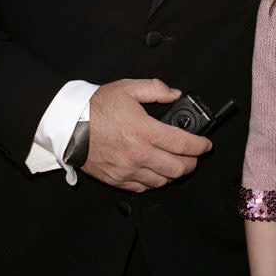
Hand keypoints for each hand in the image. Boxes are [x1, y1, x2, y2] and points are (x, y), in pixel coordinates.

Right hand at [82, 78, 211, 191]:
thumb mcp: (127, 88)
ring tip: (177, 164)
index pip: (183, 144)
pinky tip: (156, 172)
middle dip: (192, 163)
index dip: (200, 146)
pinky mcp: (117, 179)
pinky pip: (143, 188)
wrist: (69, 125)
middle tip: (195, 156)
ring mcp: (127, 170)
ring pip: (162, 181)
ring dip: (174, 174)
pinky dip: (154, 182)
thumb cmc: (95, 107)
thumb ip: (155, 89)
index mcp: (144, 131)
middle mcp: (138, 154)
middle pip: (177, 168)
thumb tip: (174, 94)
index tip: (206, 145)